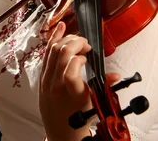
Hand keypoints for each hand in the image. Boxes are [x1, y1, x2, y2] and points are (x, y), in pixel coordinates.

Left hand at [39, 21, 93, 140]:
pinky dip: (53, 39)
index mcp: (71, 94)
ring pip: (52, 50)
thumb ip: (104, 87)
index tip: (87, 58)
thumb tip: (115, 75)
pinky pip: (46, 54)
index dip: (79, 59)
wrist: (60, 130)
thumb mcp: (94, 104)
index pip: (70, 70)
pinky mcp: (42, 77)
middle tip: (86, 45)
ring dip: (66, 39)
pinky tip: (60, 28)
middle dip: (75, 43)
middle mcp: (56, 85)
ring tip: (77, 36)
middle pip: (61, 53)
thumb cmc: (77, 118)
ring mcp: (47, 80)